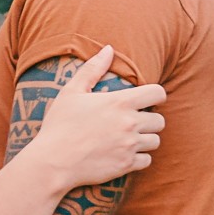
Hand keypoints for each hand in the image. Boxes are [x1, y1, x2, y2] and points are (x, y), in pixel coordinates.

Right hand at [33, 46, 166, 187]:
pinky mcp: (126, 165)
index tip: (148, 100)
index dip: (156, 95)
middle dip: (150, 120)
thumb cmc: (59, 125)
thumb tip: (108, 49)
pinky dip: (138, 158)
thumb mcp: (71, 92)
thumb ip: (92, 69)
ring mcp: (129, 145)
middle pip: (160, 120)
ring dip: (145, 140)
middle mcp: (130, 123)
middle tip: (133, 123)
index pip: (158, 93)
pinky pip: (147, 160)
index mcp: (120, 102)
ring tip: (127, 139)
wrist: (53, 161)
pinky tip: (123, 154)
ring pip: (155, 141)